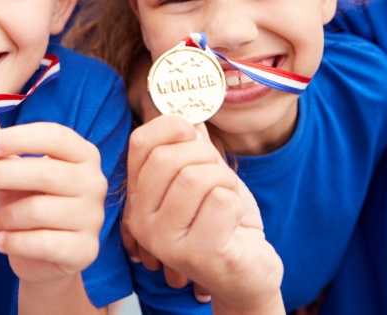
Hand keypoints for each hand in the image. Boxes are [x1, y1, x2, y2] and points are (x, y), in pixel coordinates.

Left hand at [0, 122, 106, 284]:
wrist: (47, 256)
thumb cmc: (31, 203)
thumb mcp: (18, 178)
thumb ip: (5, 161)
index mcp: (83, 154)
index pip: (55, 136)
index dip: (20, 137)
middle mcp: (94, 181)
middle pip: (44, 171)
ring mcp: (93, 217)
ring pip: (38, 210)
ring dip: (4, 216)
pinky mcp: (85, 250)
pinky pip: (42, 243)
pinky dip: (13, 241)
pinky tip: (0, 240)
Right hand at [123, 115, 282, 310]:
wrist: (248, 273)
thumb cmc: (223, 221)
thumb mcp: (206, 175)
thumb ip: (193, 146)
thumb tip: (189, 112)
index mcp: (139, 196)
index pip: (140, 142)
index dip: (170, 126)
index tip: (193, 134)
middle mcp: (142, 221)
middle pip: (168, 158)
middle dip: (207, 156)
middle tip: (220, 176)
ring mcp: (166, 242)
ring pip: (195, 178)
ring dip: (225, 180)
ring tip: (228, 199)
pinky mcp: (198, 256)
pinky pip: (220, 201)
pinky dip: (237, 202)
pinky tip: (233, 222)